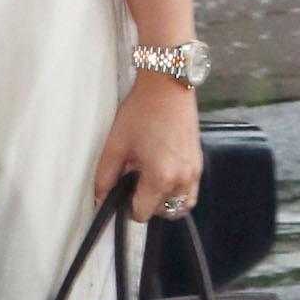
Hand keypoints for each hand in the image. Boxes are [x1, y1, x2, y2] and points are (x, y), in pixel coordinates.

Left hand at [92, 73, 202, 221]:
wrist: (167, 86)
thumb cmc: (142, 111)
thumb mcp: (115, 145)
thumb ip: (105, 177)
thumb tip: (99, 199)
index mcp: (160, 177)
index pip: (142, 213)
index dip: (128, 207)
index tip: (123, 191)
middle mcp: (182, 179)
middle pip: (163, 212)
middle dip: (147, 203)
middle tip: (135, 182)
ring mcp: (194, 172)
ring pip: (180, 205)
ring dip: (164, 201)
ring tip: (151, 181)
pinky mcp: (199, 163)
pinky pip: (190, 192)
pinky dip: (177, 191)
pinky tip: (163, 173)